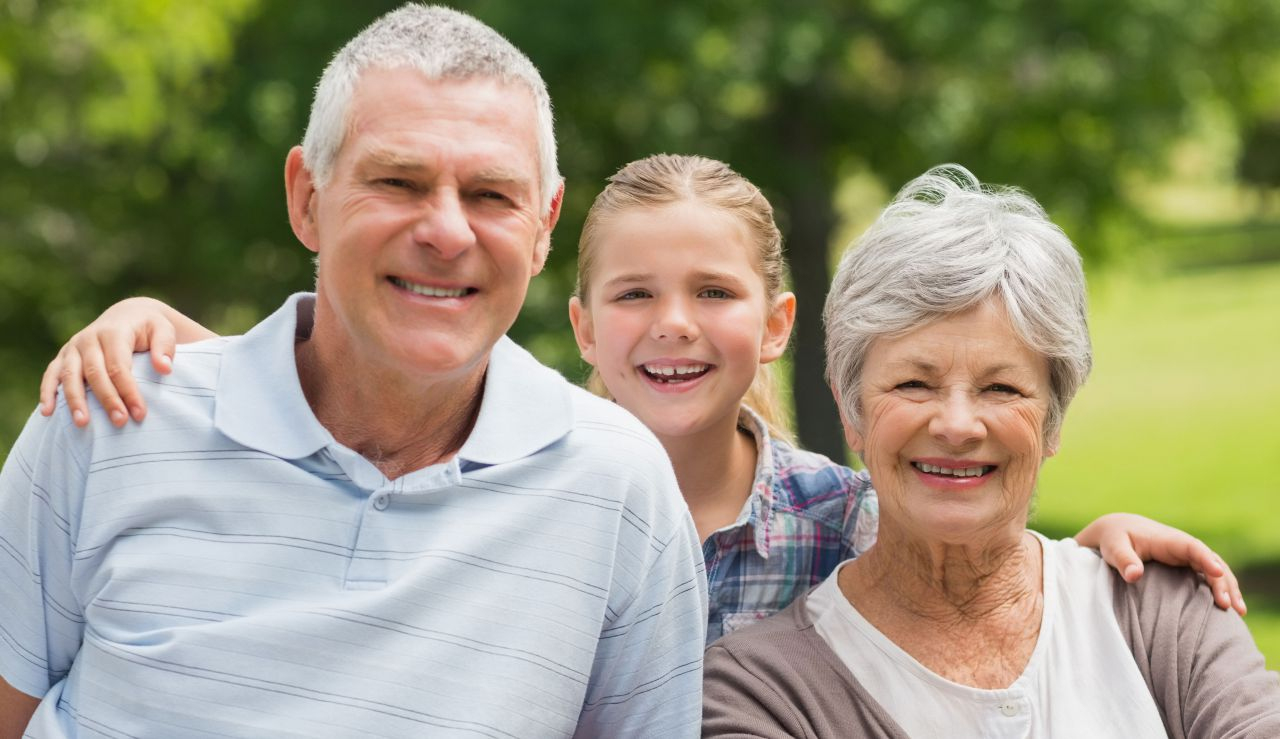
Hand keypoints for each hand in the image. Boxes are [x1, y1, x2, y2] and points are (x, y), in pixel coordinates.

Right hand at [38, 297, 195, 427]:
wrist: (126, 316)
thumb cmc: (148, 328)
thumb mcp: (163, 330)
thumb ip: (165, 347)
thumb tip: (164, 369)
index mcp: (113, 333)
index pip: (119, 366)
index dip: (128, 391)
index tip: (140, 414)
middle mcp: (89, 339)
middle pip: (94, 373)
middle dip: (106, 399)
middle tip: (119, 422)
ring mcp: (73, 348)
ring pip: (69, 375)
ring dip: (74, 400)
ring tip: (82, 424)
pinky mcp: (63, 356)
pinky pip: (51, 374)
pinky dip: (47, 392)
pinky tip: (47, 412)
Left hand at [1076, 512, 1244, 614]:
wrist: (1117, 532)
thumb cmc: (1115, 539)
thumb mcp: (1114, 547)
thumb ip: (1124, 560)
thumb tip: (1134, 576)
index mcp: (1168, 540)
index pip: (1193, 548)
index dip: (1205, 559)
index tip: (1217, 573)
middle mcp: (1183, 547)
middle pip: (1211, 561)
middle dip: (1223, 582)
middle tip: (1229, 606)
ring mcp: (1188, 557)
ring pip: (1216, 570)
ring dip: (1229, 588)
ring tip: (1239, 612)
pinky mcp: (1187, 566)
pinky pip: (1209, 577)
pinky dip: (1222, 590)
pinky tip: (1230, 609)